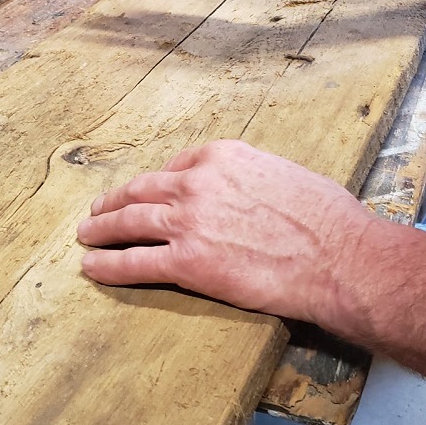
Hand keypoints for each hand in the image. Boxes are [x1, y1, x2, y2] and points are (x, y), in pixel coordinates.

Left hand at [77, 139, 374, 336]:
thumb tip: (245, 195)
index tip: (146, 193)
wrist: (339, 257)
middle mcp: (197, 182)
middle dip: (116, 201)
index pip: (174, 166)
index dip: (156, 183)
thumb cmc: (327, 219)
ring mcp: (189, 222)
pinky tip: (93, 268)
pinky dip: (108, 265)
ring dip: (102, 229)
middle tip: (98, 211)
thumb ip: (251, 179)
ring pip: (130, 222)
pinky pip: (135, 262)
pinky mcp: (187, 262)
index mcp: (222, 156)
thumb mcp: (285, 174)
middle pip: (142, 190)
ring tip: (87, 236)